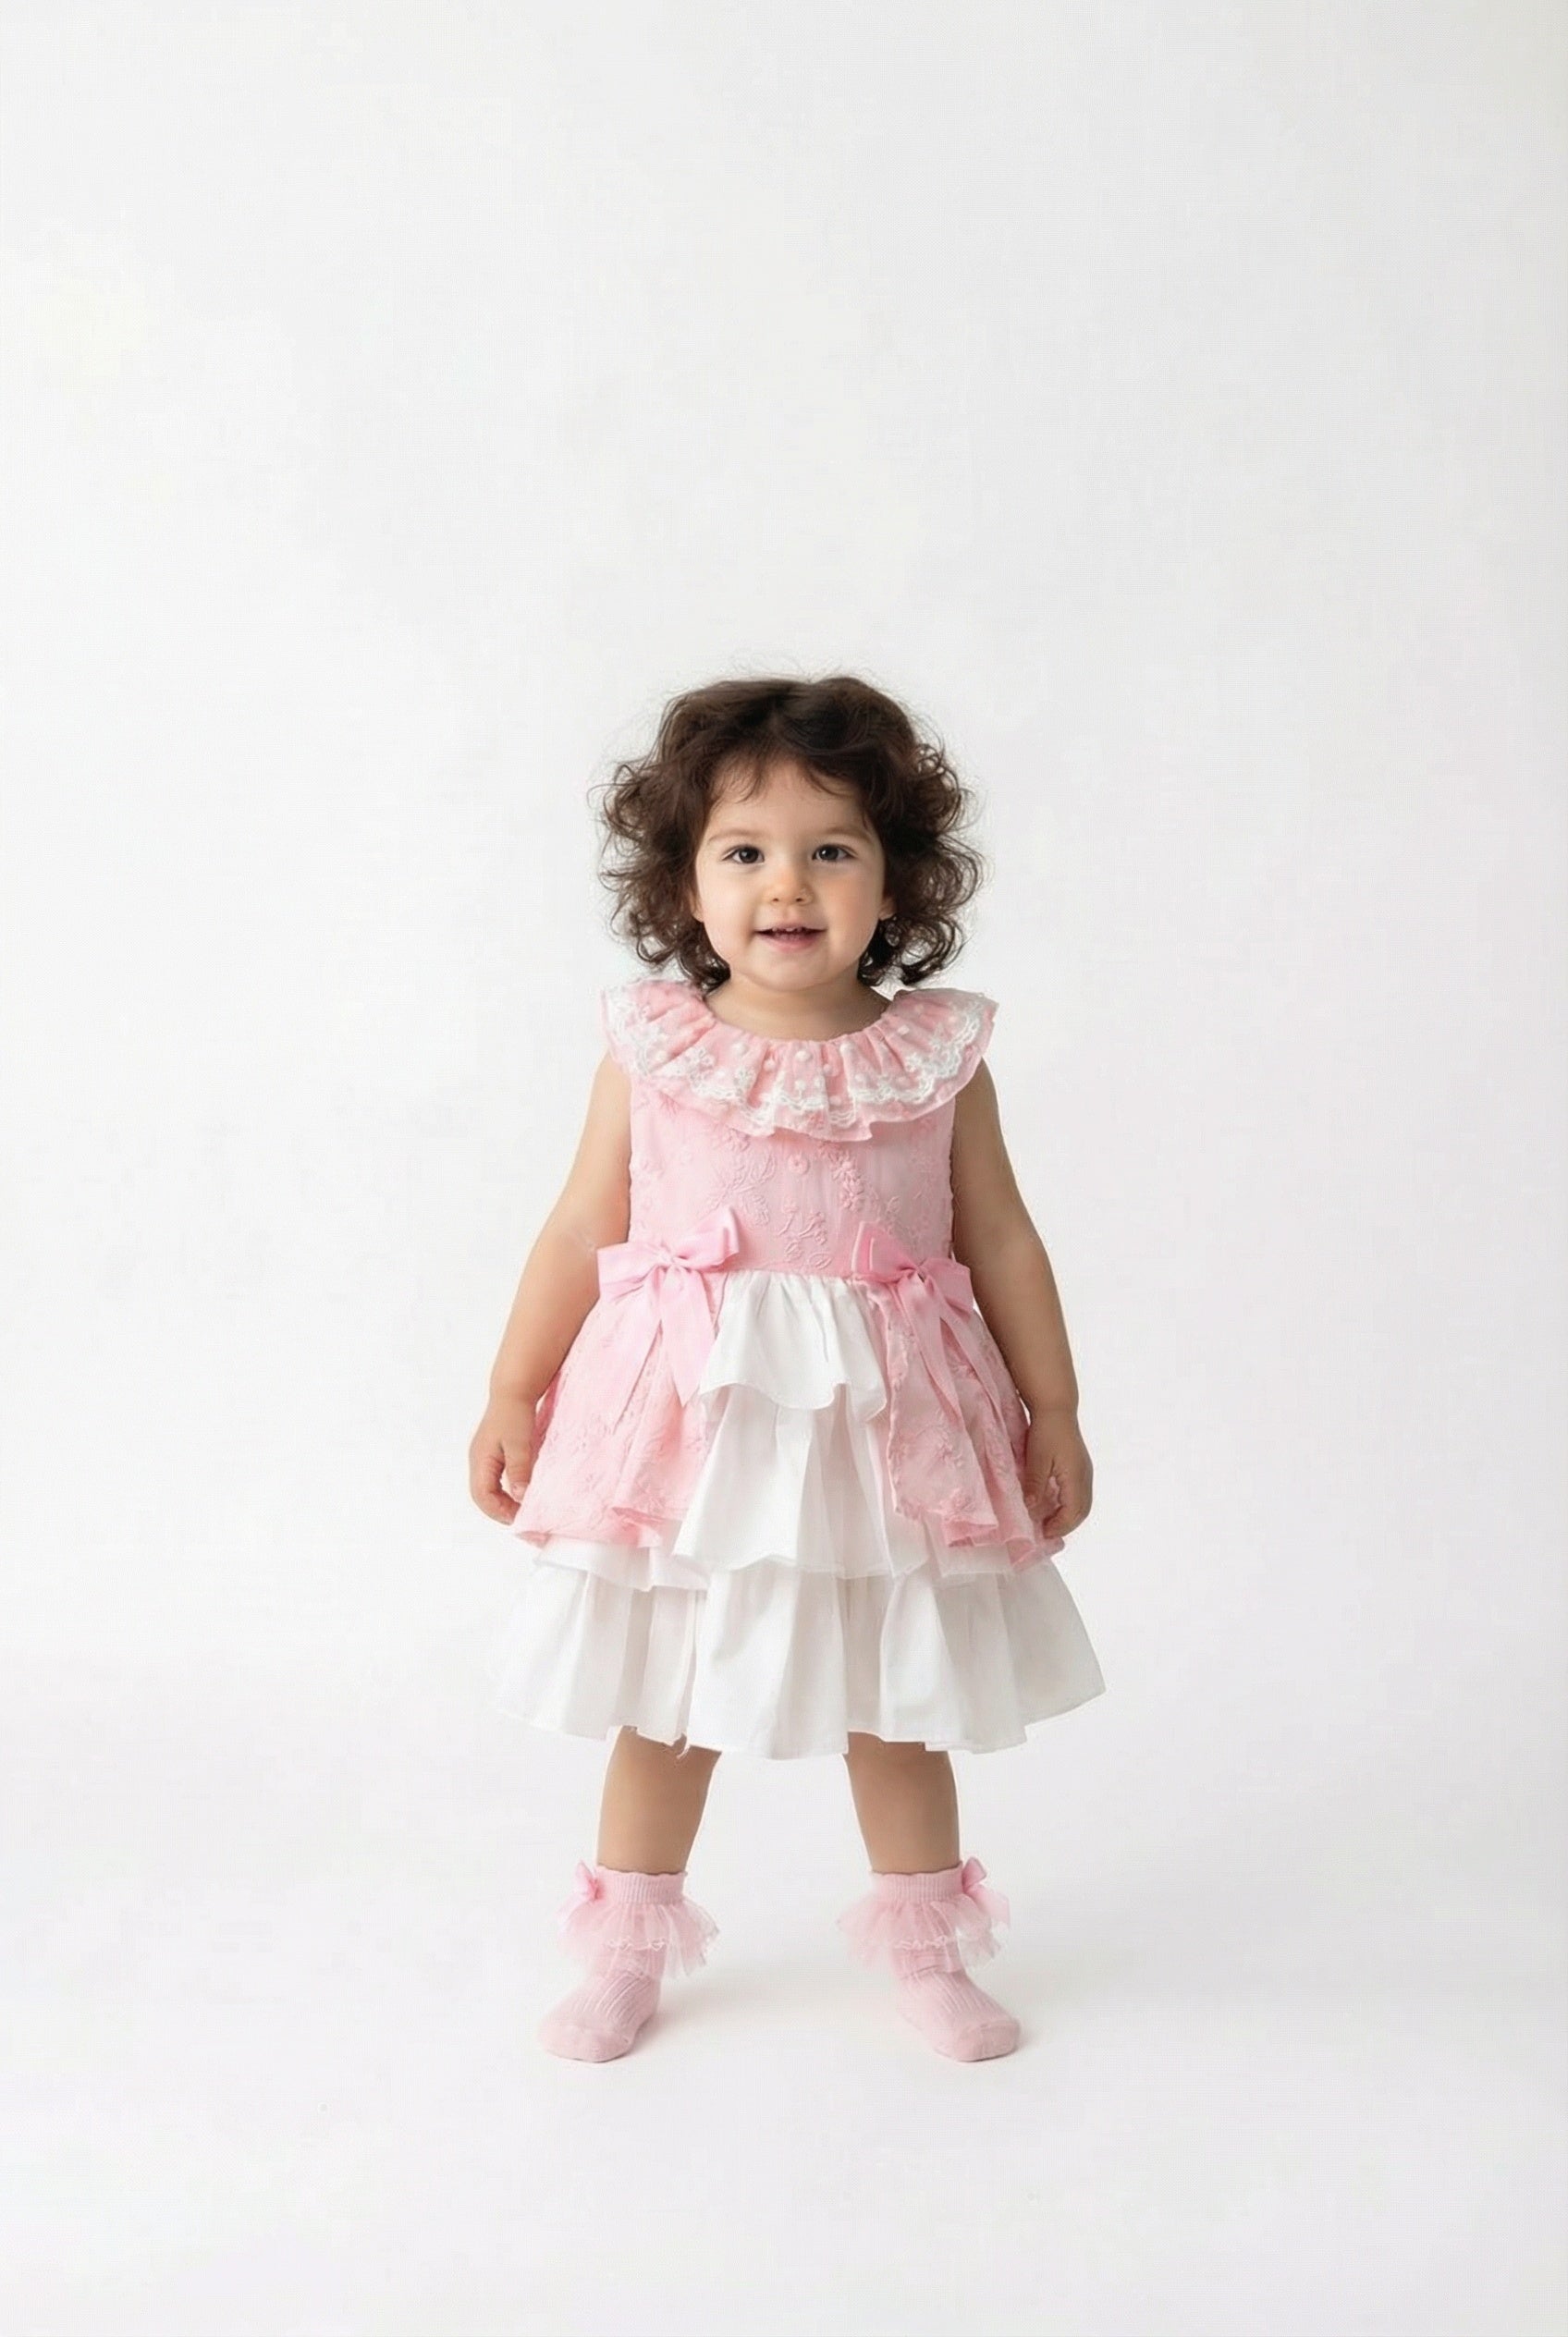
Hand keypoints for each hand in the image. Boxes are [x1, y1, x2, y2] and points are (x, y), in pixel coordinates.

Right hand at [468, 1391, 540, 1523]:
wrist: (513, 1391)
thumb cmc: (515, 1413)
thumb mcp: (520, 1442)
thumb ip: (519, 1469)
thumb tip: (520, 1496)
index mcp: (480, 1460)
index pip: (482, 1496)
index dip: (499, 1511)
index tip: (519, 1519)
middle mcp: (478, 1461)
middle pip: (483, 1496)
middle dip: (500, 1511)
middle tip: (522, 1519)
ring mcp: (483, 1458)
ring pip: (488, 1490)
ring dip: (502, 1503)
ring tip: (522, 1510)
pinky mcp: (492, 1455)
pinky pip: (494, 1481)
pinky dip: (505, 1492)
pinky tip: (520, 1492)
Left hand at [1021, 1404, 1092, 1539]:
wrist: (1056, 1408)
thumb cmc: (1046, 1432)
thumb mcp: (1036, 1460)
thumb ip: (1035, 1486)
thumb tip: (1031, 1510)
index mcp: (1076, 1477)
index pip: (1072, 1512)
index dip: (1058, 1526)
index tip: (1042, 1534)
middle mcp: (1085, 1477)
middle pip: (1081, 1511)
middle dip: (1065, 1525)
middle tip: (1045, 1533)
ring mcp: (1085, 1472)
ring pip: (1082, 1503)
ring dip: (1067, 1516)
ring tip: (1048, 1522)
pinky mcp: (1080, 1467)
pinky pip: (1079, 1494)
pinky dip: (1068, 1505)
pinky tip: (1053, 1504)